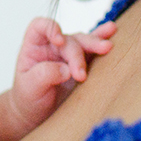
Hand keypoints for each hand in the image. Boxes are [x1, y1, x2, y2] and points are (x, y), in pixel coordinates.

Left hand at [10, 17, 115, 131]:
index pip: (41, 27)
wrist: (38, 113)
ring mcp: (68, 54)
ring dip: (95, 45)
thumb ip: (44, 75)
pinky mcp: (82, 64)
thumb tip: (66, 69)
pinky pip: (93, 51)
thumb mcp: (30, 87)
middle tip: (81, 74)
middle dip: (77, 53)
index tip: (59, 41)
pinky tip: (113, 32)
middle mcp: (53, 46)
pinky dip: (102, 41)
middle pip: (68, 39)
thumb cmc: (28, 97)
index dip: (51, 28)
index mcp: (35, 46)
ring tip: (107, 48)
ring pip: (83, 43)